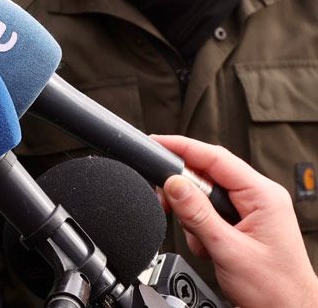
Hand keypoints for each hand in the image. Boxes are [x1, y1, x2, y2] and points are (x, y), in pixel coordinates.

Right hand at [152, 134, 317, 307]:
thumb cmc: (274, 288)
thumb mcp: (228, 250)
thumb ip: (197, 214)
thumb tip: (173, 182)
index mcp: (263, 196)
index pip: (216, 158)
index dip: (183, 147)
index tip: (156, 143)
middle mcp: (259, 198)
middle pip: (208, 175)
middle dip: (185, 193)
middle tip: (165, 202)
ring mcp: (251, 211)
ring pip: (205, 197)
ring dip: (194, 219)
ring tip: (203, 243)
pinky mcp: (242, 224)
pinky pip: (210, 214)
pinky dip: (200, 229)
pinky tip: (208, 248)